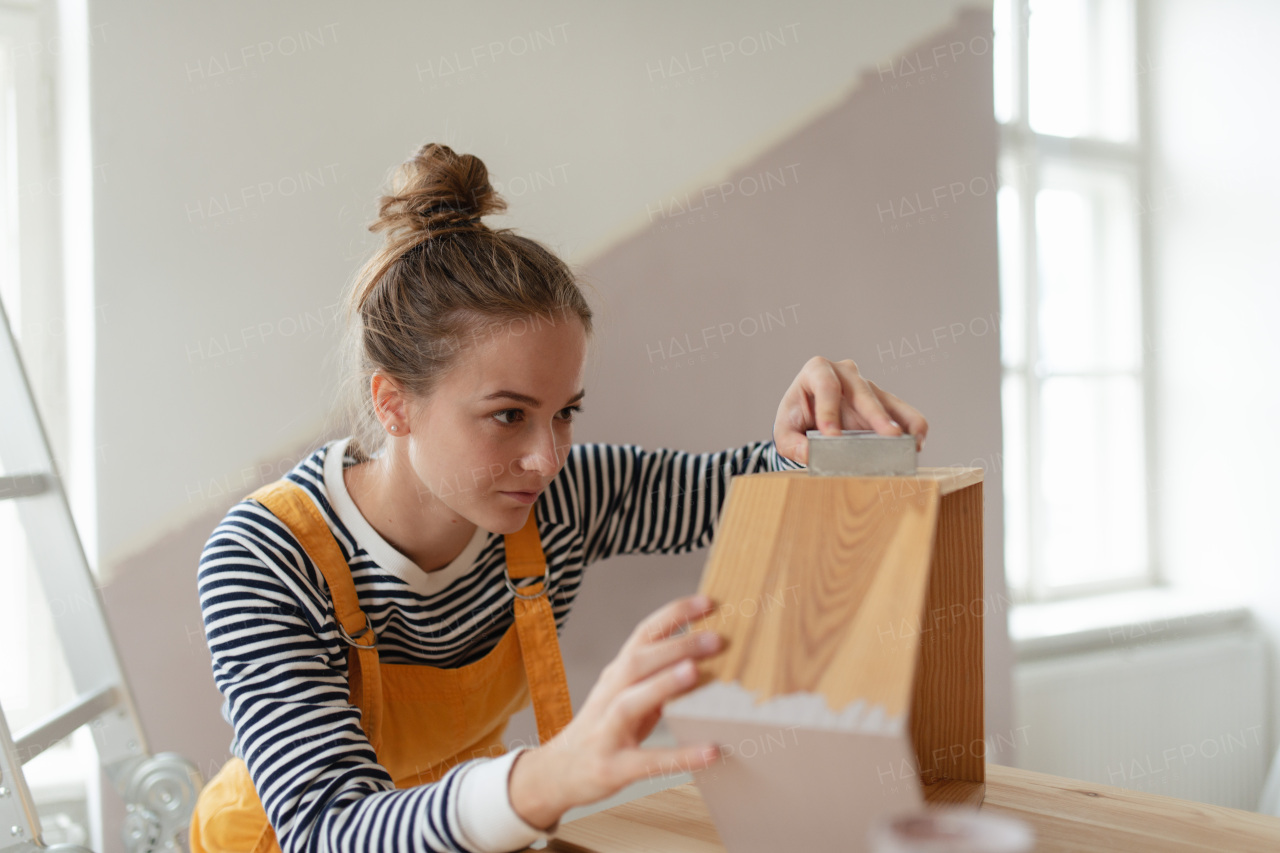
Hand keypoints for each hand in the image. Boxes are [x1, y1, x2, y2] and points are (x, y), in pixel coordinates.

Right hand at [508, 595, 724, 828]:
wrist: (560, 772)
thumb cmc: (606, 728)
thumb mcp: (629, 695)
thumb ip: (659, 677)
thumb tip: (708, 659)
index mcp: (617, 675)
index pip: (643, 635)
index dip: (673, 615)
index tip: (708, 602)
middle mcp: (609, 696)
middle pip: (636, 662)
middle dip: (675, 646)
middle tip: (716, 639)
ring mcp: (607, 731)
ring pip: (629, 703)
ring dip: (662, 685)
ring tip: (695, 672)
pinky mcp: (614, 767)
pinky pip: (647, 762)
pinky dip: (679, 756)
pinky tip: (710, 751)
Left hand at [772, 356, 927, 464]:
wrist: (807, 415)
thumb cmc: (796, 417)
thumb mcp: (783, 431)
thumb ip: (791, 444)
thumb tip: (809, 455)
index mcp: (817, 370)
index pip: (825, 385)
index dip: (829, 410)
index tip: (832, 436)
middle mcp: (846, 373)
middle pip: (862, 391)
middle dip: (875, 415)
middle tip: (888, 435)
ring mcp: (868, 387)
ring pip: (887, 400)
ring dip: (901, 421)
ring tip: (911, 440)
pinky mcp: (884, 403)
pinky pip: (902, 412)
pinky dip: (911, 426)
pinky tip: (916, 443)